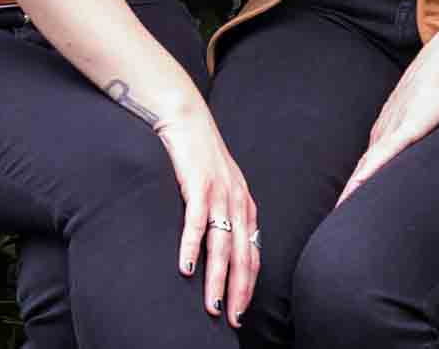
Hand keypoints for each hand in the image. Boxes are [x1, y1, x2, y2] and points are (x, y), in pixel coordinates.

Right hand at [155, 107, 259, 326]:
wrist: (185, 117)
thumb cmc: (199, 156)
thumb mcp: (220, 186)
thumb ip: (224, 213)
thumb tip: (220, 248)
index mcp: (245, 205)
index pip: (253, 254)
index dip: (249, 285)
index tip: (241, 311)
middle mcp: (238, 202)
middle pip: (242, 256)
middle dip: (238, 292)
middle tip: (231, 320)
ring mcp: (219, 193)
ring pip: (222, 246)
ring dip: (217, 280)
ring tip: (212, 307)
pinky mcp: (198, 185)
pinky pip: (196, 222)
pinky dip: (192, 247)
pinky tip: (186, 269)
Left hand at [337, 8, 438, 205]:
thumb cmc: (437, 83)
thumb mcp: (424, 110)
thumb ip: (419, 124)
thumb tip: (423, 133)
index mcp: (387, 127)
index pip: (368, 161)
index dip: (358, 182)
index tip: (349, 202)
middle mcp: (384, 129)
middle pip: (363, 167)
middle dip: (350, 191)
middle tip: (339, 213)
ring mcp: (392, 129)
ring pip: (367, 166)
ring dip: (353, 188)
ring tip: (342, 209)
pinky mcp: (405, 130)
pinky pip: (382, 156)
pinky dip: (368, 173)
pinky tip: (357, 187)